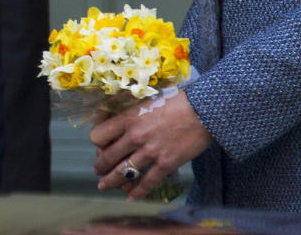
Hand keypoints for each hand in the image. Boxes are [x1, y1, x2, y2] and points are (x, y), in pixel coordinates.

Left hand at [90, 90, 212, 199]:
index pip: (98, 135)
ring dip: (111, 182)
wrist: (203, 110)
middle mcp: (135, 136)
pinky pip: (147, 183)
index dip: (97, 143)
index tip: (100, 146)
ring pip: (123, 172)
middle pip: (107, 157)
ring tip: (105, 186)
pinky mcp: (165, 164)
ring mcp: (150, 152)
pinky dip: (137, 193)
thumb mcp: (147, 102)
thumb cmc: (176, 102)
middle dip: (100, 167)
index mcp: (129, 118)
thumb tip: (121, 126)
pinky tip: (132, 197)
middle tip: (99, 170)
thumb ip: (132, 115)